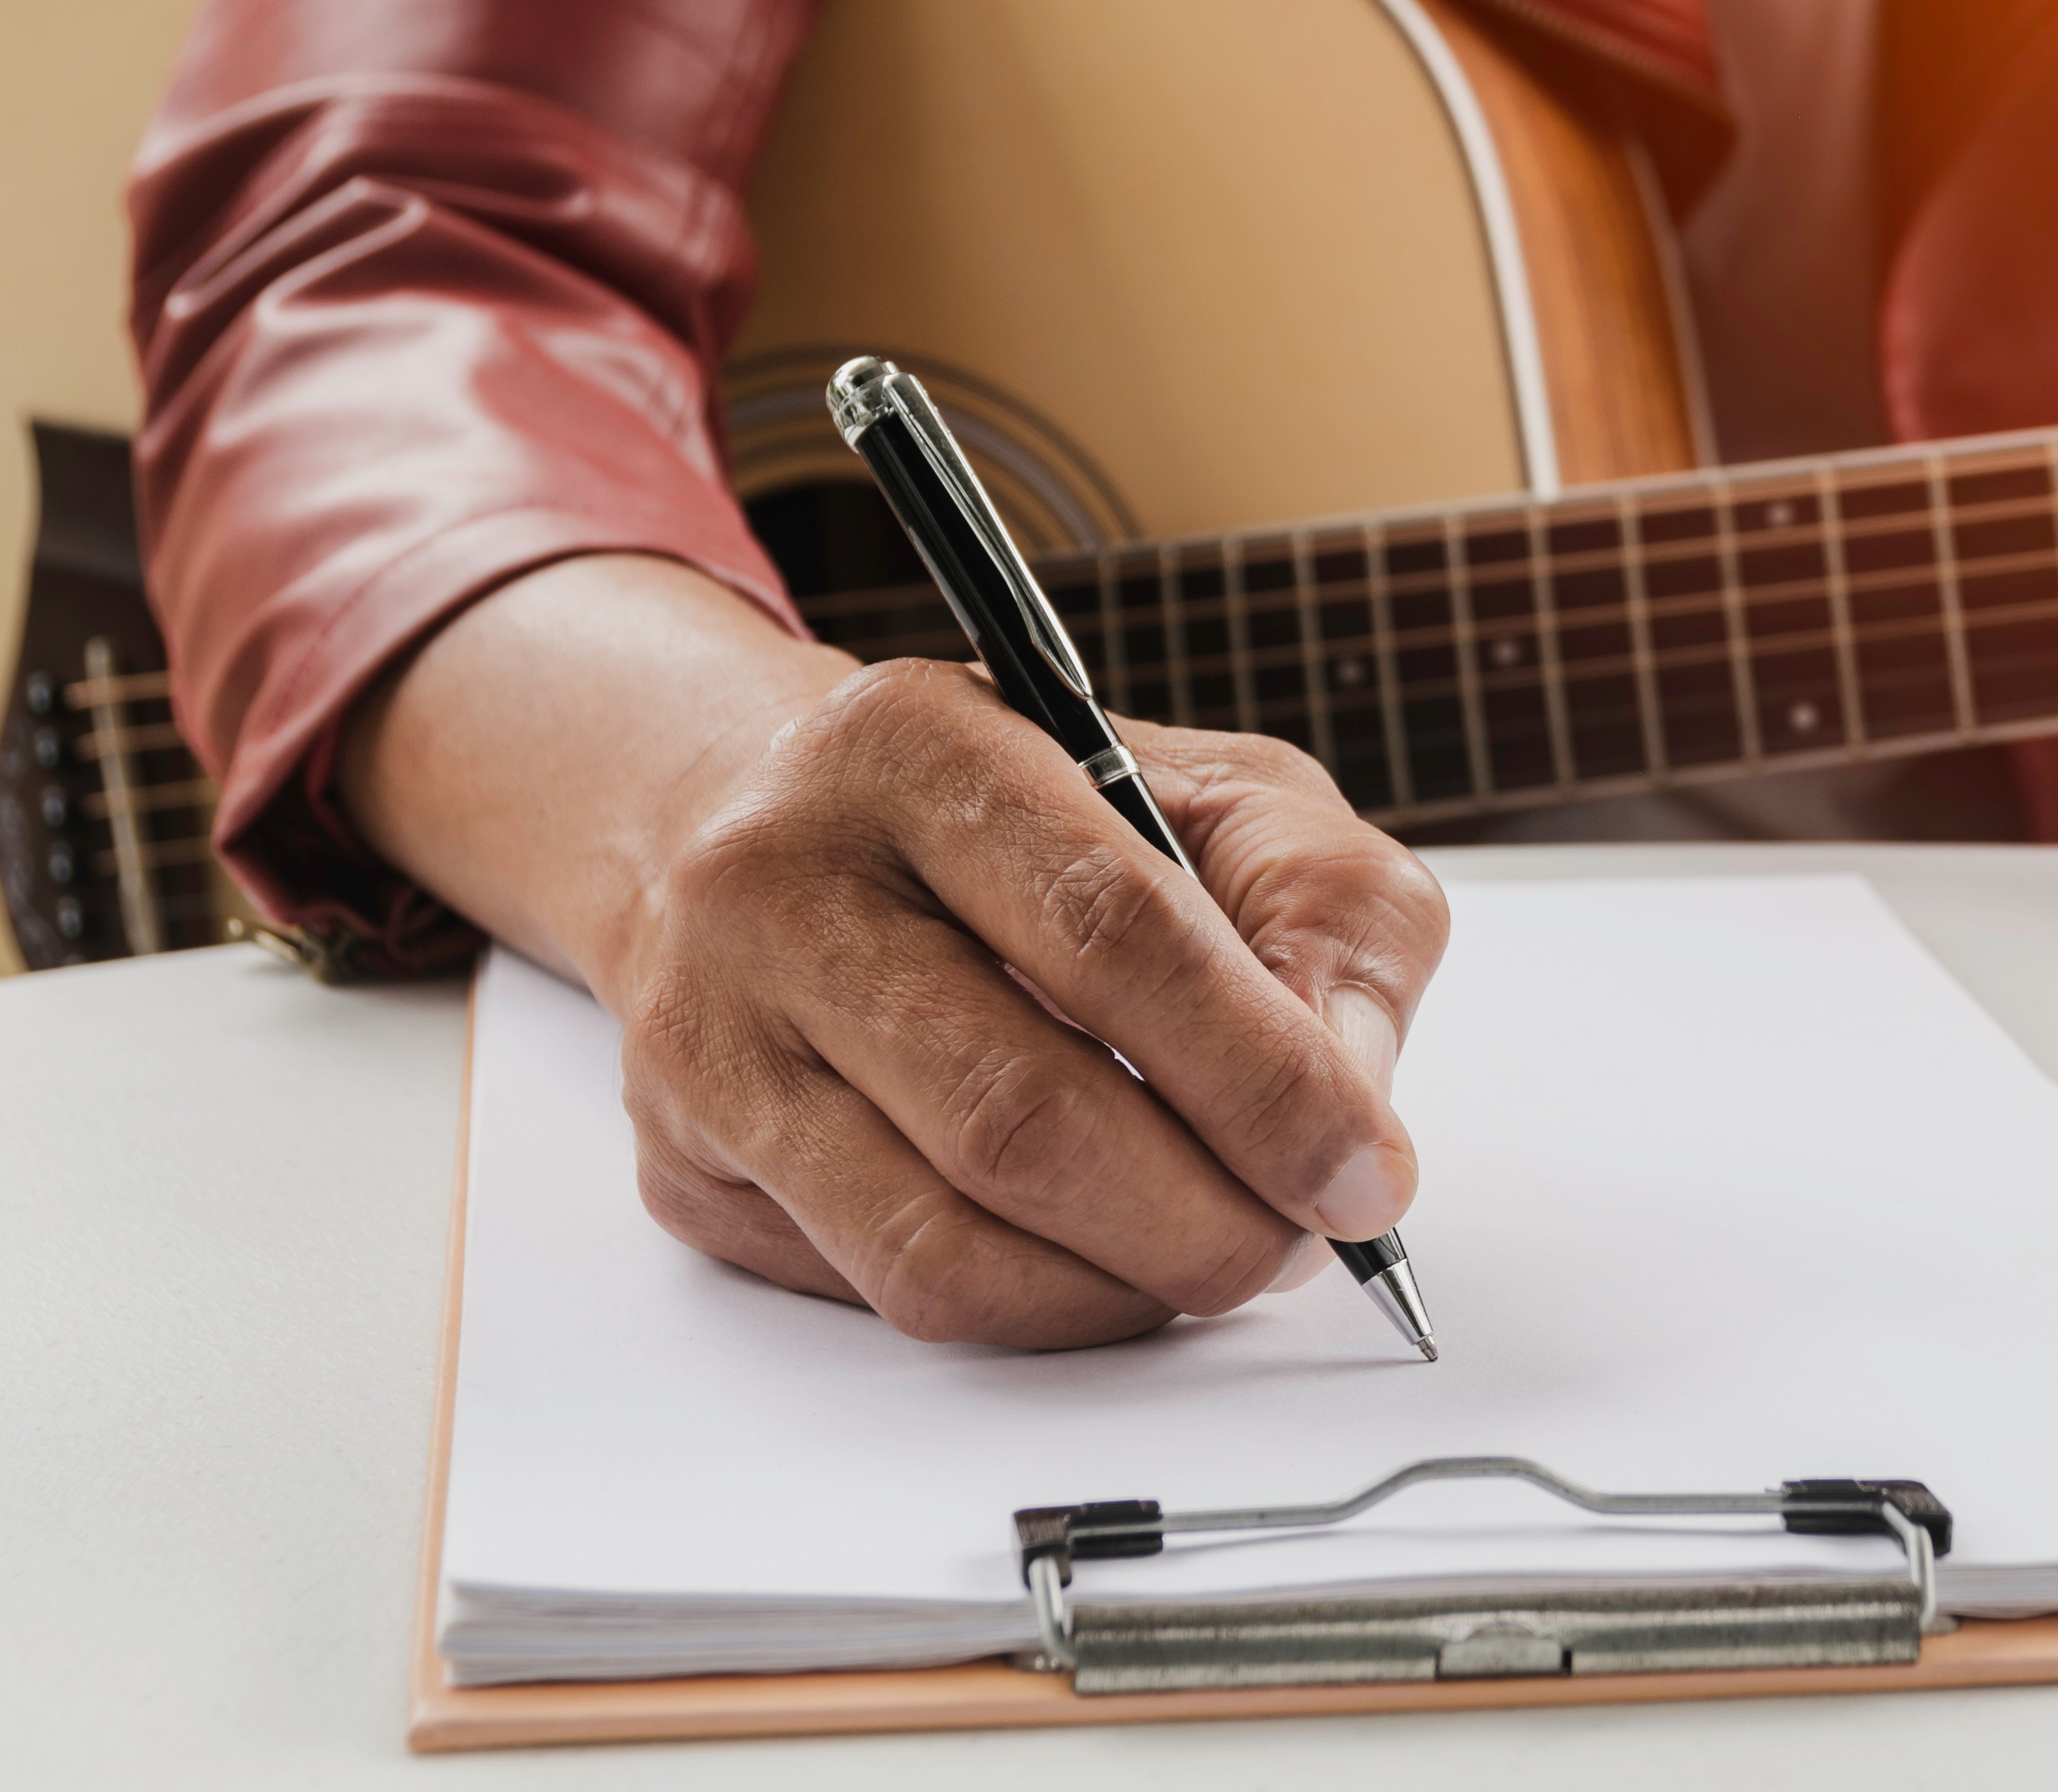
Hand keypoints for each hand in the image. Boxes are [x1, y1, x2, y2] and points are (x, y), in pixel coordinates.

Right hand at [347, 558, 1448, 1348]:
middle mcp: (778, 881)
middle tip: (1301, 1245)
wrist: (780, 833)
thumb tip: (1350, 1104)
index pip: (1109, 930)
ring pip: (940, 1241)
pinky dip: (1036, 1311)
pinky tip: (1103, 1262)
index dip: (1260, 1075)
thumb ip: (1323, 910)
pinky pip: (886, 1292)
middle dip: (1203, 1219)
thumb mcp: (1218, 795)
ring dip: (1124, 1290)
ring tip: (1219, 1259)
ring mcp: (711, 1033)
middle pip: (1017, 1115)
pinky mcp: (690, 1163)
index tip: (1367, 1170)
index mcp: (919, 746)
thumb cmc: (1038, 823)